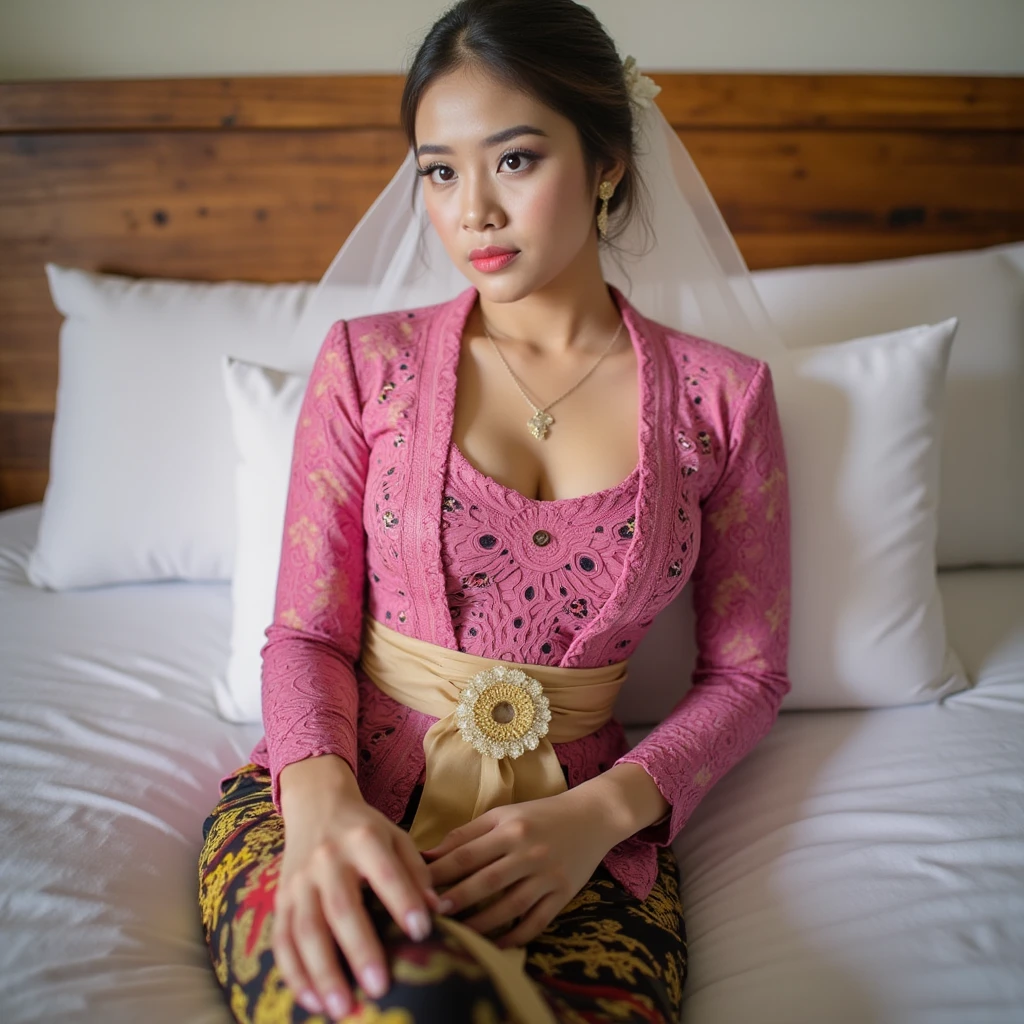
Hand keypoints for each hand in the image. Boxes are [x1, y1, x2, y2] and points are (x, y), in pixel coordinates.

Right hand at [272, 756, 443, 1019]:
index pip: (385, 871)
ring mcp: (298, 880)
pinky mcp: (280, 899)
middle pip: (341, 907)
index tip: (423, 933)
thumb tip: (435, 910)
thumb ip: (415, 871)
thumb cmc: (364, 828)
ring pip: (305, 929)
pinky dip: (294, 974)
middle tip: (380, 988)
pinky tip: (312, 1002)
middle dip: (359, 949)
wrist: (315, 803)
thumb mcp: (395, 836)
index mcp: (362, 838)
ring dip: (322, 972)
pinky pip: (282, 940)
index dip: (402, 901)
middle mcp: (327, 858)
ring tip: (342, 1010)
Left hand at [422, 789, 619, 948]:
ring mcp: (548, 875)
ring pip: (510, 906)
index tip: (418, 889)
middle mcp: (528, 852)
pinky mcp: (564, 894)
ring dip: (482, 924)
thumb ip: (466, 834)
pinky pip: (537, 921)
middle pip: (487, 882)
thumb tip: (428, 854)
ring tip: (457, 936)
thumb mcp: (503, 814)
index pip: (468, 853)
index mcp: (510, 828)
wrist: (593, 816)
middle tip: (432, 917)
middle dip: (457, 900)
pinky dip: (516, 937)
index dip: (441, 873)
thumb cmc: (539, 814)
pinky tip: (496, 946)